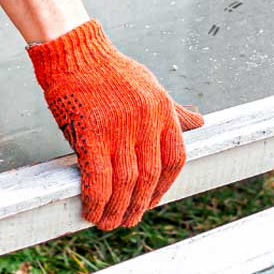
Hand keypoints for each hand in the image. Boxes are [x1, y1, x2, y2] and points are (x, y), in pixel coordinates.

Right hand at [27, 20, 204, 229]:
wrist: (73, 50)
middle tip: (127, 220)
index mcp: (162, 109)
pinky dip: (96, 199)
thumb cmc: (109, 71)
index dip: (164, 187)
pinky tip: (90, 209)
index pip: (175, 159)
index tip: (151, 201)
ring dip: (117, 209)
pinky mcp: (91, 132)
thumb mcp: (150, 86)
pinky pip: (98, 177)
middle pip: (150, 176)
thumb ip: (173, 110)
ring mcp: (119, 126)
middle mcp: (146, 119)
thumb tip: (200, 122)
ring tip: (108, 222)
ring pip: (126, 182)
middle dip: (139, 205)